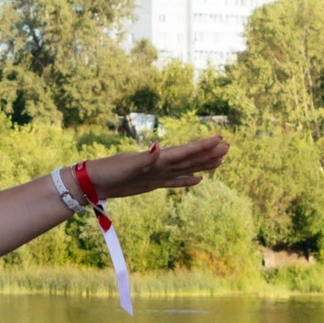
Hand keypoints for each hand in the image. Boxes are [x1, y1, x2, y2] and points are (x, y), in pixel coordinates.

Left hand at [78, 133, 228, 202]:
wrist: (95, 181)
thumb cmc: (110, 170)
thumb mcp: (127, 165)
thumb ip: (144, 158)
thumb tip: (157, 147)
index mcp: (158, 158)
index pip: (185, 151)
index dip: (203, 145)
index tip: (220, 139)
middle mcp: (161, 164)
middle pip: (190, 158)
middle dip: (209, 153)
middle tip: (228, 146)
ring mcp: (158, 174)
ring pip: (187, 169)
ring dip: (202, 165)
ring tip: (220, 160)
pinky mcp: (152, 184)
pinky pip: (175, 182)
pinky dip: (187, 180)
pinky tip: (199, 180)